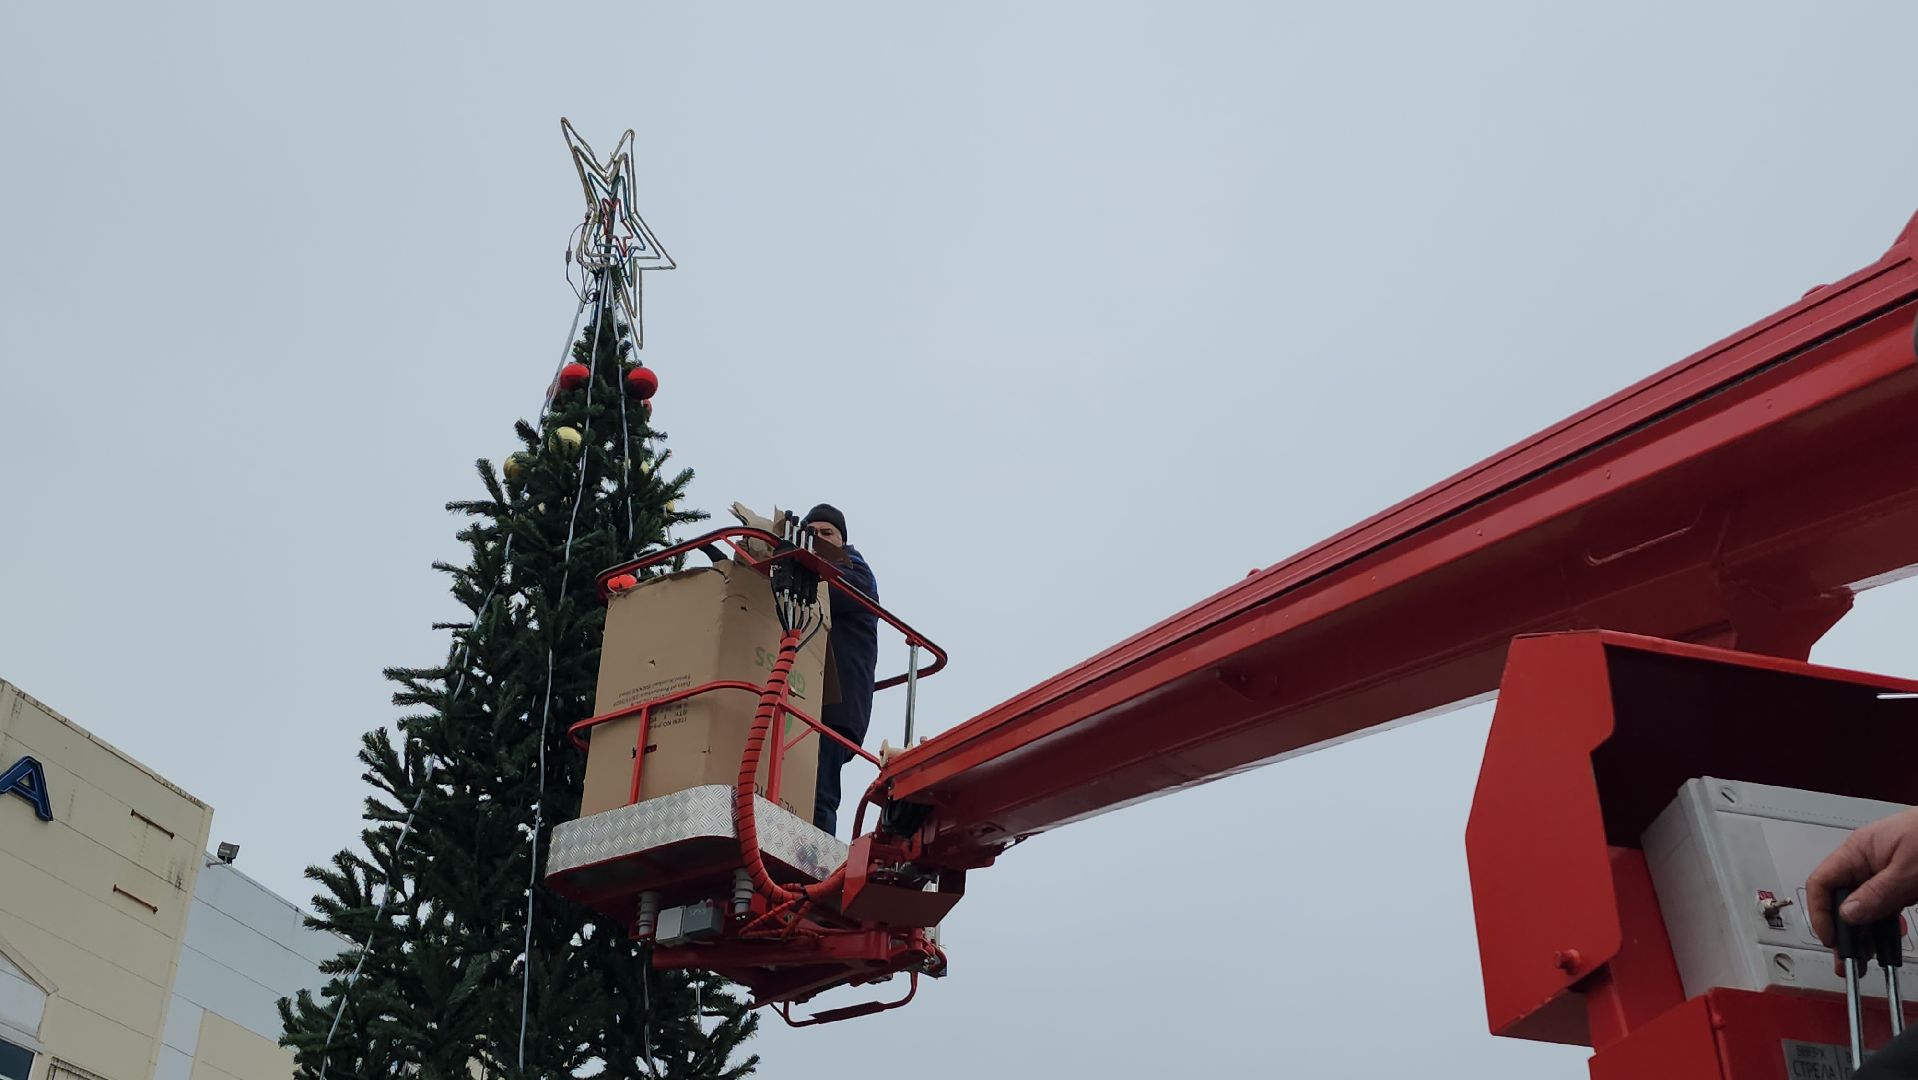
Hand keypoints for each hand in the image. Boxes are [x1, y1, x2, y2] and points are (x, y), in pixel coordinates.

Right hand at [1805, 807, 1917, 950]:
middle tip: (1850, 960)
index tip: (1834, 939)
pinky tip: (1890, 935)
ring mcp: (1884, 870)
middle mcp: (1867, 860)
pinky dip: (1885, 922)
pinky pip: (1884, 903)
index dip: (1821, 913)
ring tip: (1870, 955)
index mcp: (1858, 850)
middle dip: (1844, 930)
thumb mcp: (1908, 872)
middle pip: (1842, 898)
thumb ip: (1877, 894)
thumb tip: (1848, 915)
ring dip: (1866, 931)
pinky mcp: (1902, 879)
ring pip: (1864, 905)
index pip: (1822, 883)